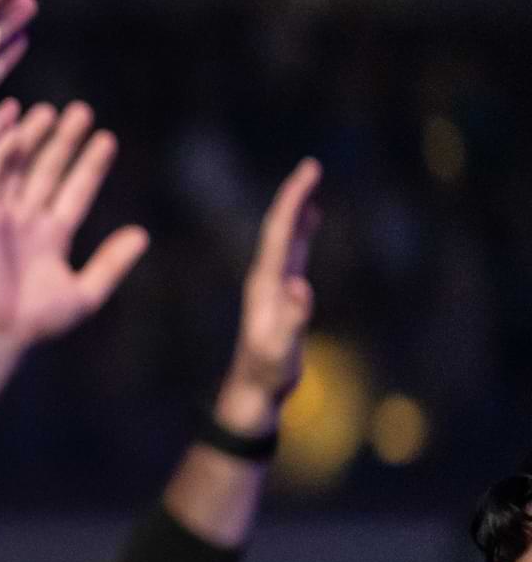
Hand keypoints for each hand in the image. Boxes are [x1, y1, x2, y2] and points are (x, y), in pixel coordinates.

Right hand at [0, 101, 148, 346]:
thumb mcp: (86, 292)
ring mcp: (3, 216)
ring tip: (50, 111)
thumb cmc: (36, 320)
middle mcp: (28, 221)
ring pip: (20, 168)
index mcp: (52, 236)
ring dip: (33, 139)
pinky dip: (2, 154)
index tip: (107, 140)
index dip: (91, 165)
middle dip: (65, 142)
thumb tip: (142, 235)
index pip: (76, 191)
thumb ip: (112, 262)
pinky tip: (18, 133)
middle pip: (49, 171)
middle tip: (82, 112)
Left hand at [216, 158, 320, 432]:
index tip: (307, 173)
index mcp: (265, 284)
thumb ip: (291, 319)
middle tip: (311, 167)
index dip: (293, 202)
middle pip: (279, 229)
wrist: (251, 394)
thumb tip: (299, 286)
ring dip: (297, 211)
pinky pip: (291, 255)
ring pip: (284, 239)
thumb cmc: (267, 375)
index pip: (278, 233)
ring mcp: (271, 288)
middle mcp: (265, 280)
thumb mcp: (280, 350)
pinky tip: (307, 225)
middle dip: (295, 197)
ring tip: (310, 185)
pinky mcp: (280, 298)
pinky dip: (300, 234)